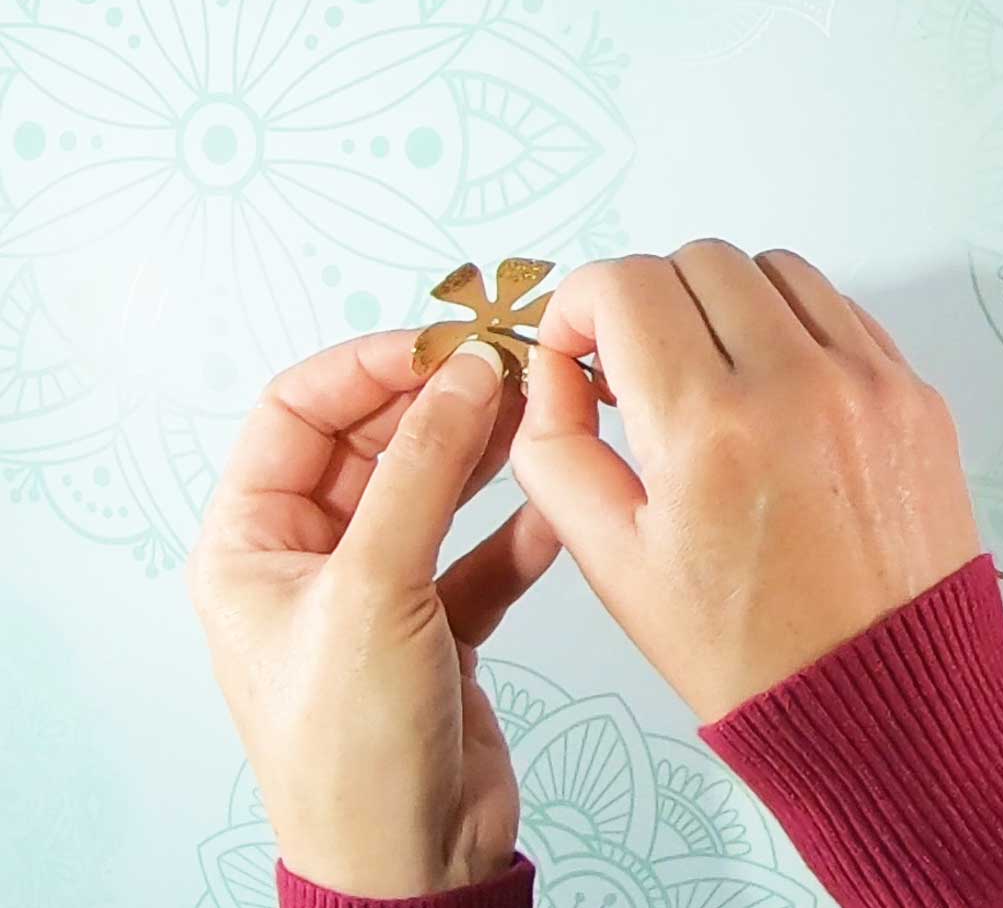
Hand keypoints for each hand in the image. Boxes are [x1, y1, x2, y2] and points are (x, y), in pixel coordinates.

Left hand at [189, 333, 557, 896]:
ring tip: (541, 414)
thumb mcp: (374, 589)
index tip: (447, 342)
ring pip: (432, 493)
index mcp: (252, 543)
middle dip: (439, 402)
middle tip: (510, 367)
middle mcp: (309, 559)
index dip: (371, 367)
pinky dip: (516, 531)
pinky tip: (554, 508)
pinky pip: (477, 555)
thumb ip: (423, 471)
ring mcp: (375, 592)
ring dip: (483, 454)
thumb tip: (464, 370)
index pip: (299, 412)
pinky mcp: (436, 627)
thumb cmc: (351, 750)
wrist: (410, 865)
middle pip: (373, 444)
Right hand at [511, 240, 979, 720]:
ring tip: (709, 378)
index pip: (624, 285)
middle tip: (636, 372)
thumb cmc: (747, 651)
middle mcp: (796, 383)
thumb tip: (553, 369)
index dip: (578, 305)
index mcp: (709, 428)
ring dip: (722, 304)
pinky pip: (840, 311)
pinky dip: (792, 328)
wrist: (884, 702)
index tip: (577, 350)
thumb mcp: (615, 565)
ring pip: (773, 270)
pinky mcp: (914, 395)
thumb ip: (555, 450)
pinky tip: (773, 393)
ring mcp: (868, 382)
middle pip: (696, 261)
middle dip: (646, 302)